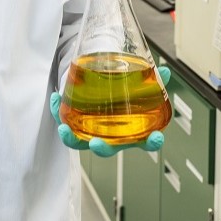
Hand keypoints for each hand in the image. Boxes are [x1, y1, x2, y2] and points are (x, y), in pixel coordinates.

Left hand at [50, 65, 170, 157]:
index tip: (156, 138)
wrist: (97, 87)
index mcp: (130, 131)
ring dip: (72, 139)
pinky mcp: (73, 125)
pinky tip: (56, 98)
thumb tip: (165, 71)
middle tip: (97, 143)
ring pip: (80, 143)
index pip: (145, 142)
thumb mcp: (134, 83)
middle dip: (102, 148)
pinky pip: (65, 123)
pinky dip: (58, 112)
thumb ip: (149, 78)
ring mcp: (90, 133)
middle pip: (108, 149)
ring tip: (64, 129)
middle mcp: (110, 136)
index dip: (151, 142)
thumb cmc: (118, 93)